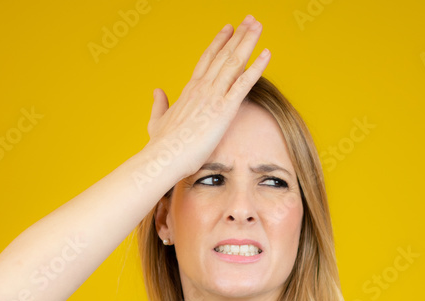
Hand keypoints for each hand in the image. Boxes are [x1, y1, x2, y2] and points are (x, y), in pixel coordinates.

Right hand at [144, 15, 270, 178]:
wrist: (164, 157)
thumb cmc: (161, 145)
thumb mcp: (157, 120)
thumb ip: (159, 104)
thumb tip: (158, 91)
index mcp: (189, 90)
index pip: (207, 60)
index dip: (219, 43)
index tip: (229, 29)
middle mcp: (202, 87)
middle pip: (223, 55)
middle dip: (238, 36)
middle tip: (249, 19)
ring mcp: (213, 96)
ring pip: (234, 62)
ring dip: (248, 42)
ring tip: (257, 25)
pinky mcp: (224, 109)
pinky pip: (244, 83)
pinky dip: (257, 67)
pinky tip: (267, 53)